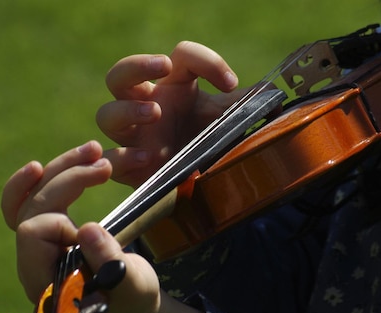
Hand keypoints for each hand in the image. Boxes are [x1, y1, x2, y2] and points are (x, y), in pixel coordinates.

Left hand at [0, 140, 159, 312]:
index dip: (59, 220)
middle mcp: (33, 260)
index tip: (95, 226)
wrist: (129, 304)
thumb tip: (86, 228)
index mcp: (45, 279)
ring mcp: (38, 244)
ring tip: (93, 150)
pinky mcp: (49, 230)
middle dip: (69, 178)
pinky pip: (32, 197)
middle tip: (107, 165)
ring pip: (32, 194)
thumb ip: (109, 263)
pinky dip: (46, 177)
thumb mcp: (132, 285)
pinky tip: (63, 160)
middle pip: (33, 205)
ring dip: (62, 167)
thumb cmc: (132, 298)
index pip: (32, 232)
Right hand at [96, 41, 247, 186]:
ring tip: (154, 114)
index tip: (230, 83)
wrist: (198, 187)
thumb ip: (244, 107)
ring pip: (107, 114)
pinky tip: (147, 157)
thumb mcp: (228, 122)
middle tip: (162, 67)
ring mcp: (134, 137)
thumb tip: (273, 96)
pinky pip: (112, 157)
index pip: (182, 56)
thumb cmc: (209, 145)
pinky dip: (124, 156)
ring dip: (127, 110)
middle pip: (120, 73)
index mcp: (174, 88)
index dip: (206, 60)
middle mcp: (148, 106)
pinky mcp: (129, 167)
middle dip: (137, 65)